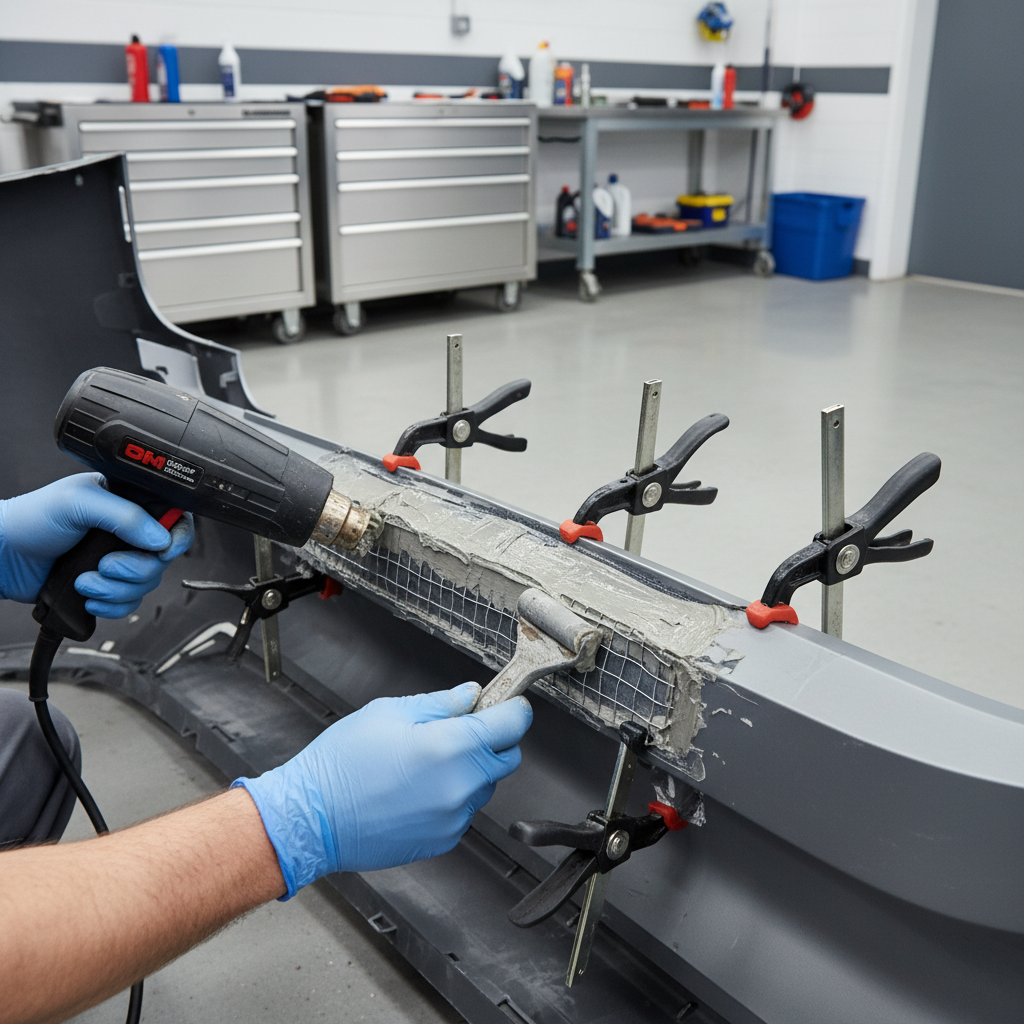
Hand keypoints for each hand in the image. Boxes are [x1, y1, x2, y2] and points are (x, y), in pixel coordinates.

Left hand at [0, 473, 193, 616]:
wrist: (4, 557)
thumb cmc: (32, 520)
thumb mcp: (79, 503)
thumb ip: (125, 516)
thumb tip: (161, 538)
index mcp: (129, 503)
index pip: (173, 519)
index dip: (175, 538)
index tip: (162, 551)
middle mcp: (127, 532)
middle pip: (161, 560)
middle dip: (135, 569)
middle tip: (107, 565)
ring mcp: (118, 560)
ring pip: (146, 585)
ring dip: (116, 589)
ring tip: (85, 580)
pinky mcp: (106, 586)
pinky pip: (129, 603)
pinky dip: (112, 605)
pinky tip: (90, 597)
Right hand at [235, 682, 532, 895]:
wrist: (311, 818)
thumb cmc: (342, 763)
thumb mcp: (390, 712)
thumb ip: (440, 703)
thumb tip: (470, 696)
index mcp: (453, 746)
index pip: (512, 724)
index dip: (512, 708)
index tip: (507, 703)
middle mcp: (461, 786)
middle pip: (507, 757)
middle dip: (493, 740)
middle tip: (459, 729)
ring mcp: (454, 818)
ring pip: (485, 786)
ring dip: (471, 770)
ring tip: (426, 762)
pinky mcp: (443, 840)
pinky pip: (463, 812)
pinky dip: (452, 798)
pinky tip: (416, 789)